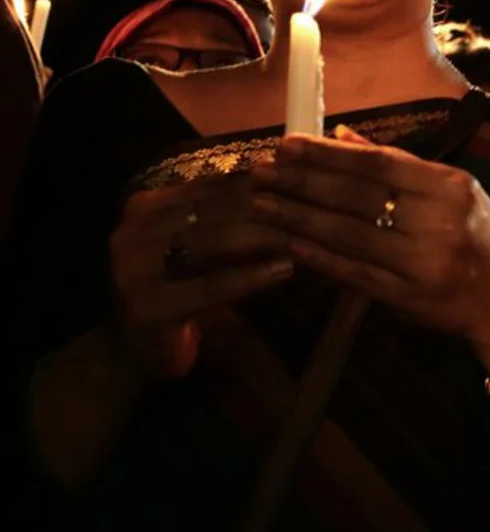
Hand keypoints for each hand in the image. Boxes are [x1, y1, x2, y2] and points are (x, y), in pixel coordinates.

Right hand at [108, 176, 295, 379]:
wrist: (133, 350)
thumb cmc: (179, 289)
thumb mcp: (198, 245)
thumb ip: (225, 215)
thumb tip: (284, 182)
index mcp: (144, 207)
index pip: (212, 185)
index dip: (261, 182)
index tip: (304, 183)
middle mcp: (133, 231)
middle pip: (215, 209)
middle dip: (269, 208)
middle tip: (313, 209)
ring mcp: (134, 270)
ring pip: (214, 241)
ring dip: (266, 237)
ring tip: (306, 237)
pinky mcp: (150, 308)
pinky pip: (210, 286)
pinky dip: (251, 276)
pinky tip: (285, 270)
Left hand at [248, 128, 489, 345]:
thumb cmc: (480, 239)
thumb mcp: (454, 192)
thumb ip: (401, 165)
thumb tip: (343, 135)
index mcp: (450, 187)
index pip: (379, 164)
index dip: (328, 155)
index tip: (287, 145)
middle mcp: (438, 222)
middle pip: (357, 196)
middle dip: (302, 183)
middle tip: (260, 172)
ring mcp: (422, 262)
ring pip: (348, 234)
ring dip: (298, 218)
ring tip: (261, 204)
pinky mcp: (407, 296)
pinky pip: (353, 272)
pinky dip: (317, 257)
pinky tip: (289, 243)